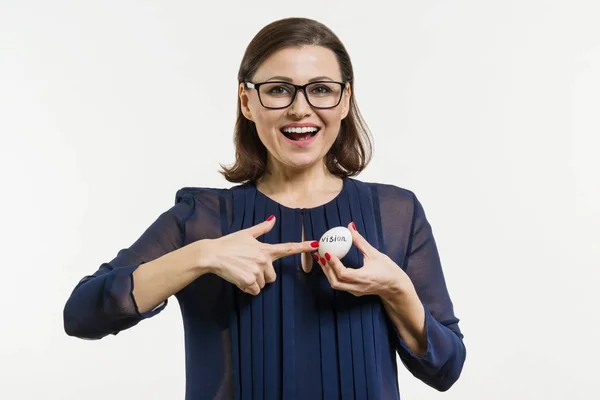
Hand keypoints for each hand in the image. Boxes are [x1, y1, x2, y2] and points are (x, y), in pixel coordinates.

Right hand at [202, 215, 318, 294]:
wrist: (212, 254)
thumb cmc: (228, 243)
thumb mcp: (246, 233)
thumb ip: (262, 228)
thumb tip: (273, 219)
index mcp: (265, 249)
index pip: (287, 248)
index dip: (302, 247)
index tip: (315, 245)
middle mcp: (264, 260)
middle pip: (272, 276)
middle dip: (263, 275)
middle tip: (248, 267)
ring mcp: (257, 271)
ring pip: (263, 284)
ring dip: (254, 282)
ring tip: (241, 271)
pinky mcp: (248, 281)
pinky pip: (254, 290)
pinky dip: (247, 287)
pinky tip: (238, 278)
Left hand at [316, 222, 412, 297]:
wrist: (396, 287)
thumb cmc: (388, 270)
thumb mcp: (374, 253)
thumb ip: (360, 241)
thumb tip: (350, 226)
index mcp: (363, 278)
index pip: (343, 273)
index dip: (333, 263)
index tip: (327, 252)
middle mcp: (357, 287)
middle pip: (335, 281)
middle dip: (325, 268)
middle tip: (320, 254)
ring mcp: (355, 291)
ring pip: (336, 284)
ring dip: (327, 272)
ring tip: (322, 259)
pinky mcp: (355, 291)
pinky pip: (340, 284)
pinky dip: (333, 275)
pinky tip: (330, 265)